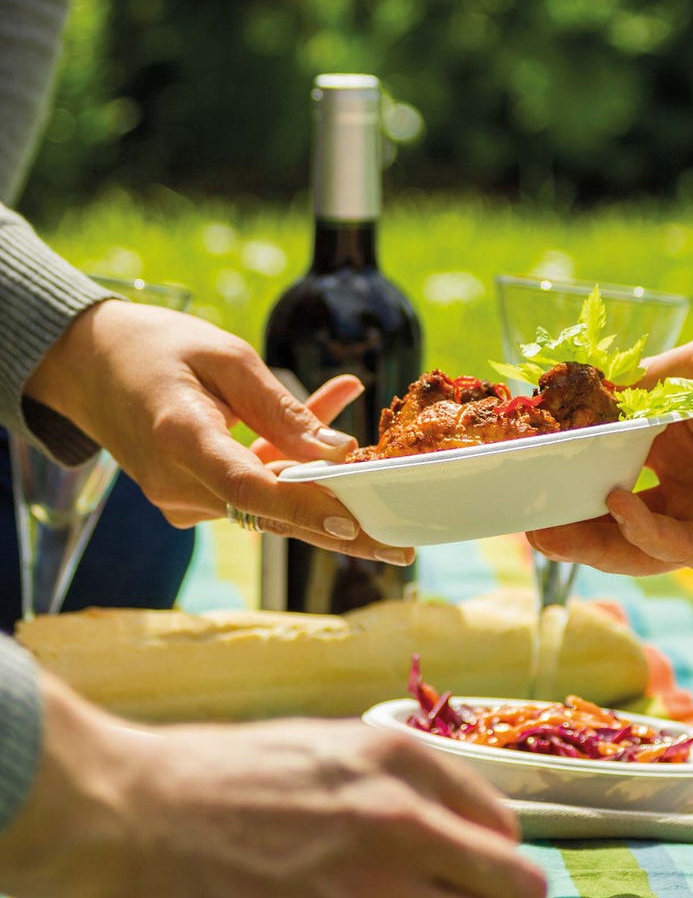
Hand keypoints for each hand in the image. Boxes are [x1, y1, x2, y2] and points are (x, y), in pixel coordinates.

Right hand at [4, 674, 547, 897]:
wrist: (118, 816)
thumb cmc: (195, 785)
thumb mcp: (313, 752)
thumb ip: (379, 792)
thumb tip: (417, 848)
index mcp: (401, 761)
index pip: (503, 830)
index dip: (484, 880)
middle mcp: (408, 819)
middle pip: (524, 892)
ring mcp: (380, 892)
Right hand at [23, 301, 412, 565]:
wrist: (86, 366)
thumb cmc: (154, 348)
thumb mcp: (223, 356)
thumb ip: (281, 407)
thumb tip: (340, 453)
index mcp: (178, 437)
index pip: (248, 488)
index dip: (303, 507)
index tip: (353, 524)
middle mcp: (178, 484)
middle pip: (270, 513)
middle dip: (339, 531)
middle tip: (401, 549)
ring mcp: (182, 499)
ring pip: (269, 499)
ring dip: (320, 479)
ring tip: (381, 464)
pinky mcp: (193, 499)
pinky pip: (254, 488)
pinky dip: (290, 465)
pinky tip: (335, 419)